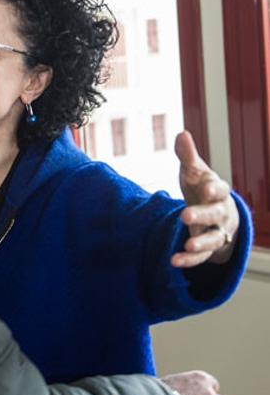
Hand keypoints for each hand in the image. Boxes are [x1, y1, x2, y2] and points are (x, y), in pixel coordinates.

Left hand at [171, 130, 239, 267]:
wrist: (214, 212)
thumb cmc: (202, 189)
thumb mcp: (194, 172)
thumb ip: (188, 156)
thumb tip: (181, 133)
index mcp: (218, 192)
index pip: (220, 189)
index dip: (213, 189)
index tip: (205, 188)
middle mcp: (221, 212)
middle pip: (215, 214)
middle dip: (203, 215)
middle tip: (185, 215)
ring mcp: (216, 231)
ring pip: (213, 239)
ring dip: (200, 242)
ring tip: (187, 245)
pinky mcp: (208, 248)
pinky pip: (201, 256)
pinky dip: (189, 260)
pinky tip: (174, 261)